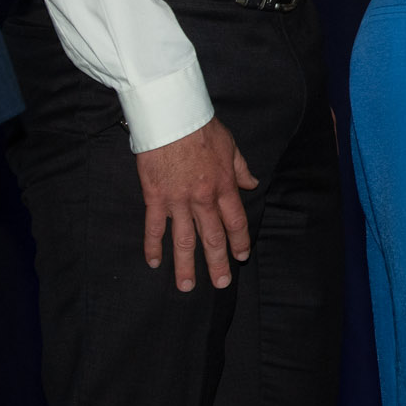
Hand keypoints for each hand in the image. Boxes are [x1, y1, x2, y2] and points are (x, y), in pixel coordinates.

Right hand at [135, 117, 257, 291]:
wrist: (172, 118)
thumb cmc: (202, 129)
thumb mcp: (231, 146)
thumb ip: (241, 169)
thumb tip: (252, 184)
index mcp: (224, 186)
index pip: (235, 222)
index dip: (239, 241)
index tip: (242, 257)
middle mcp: (203, 199)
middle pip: (212, 237)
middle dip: (217, 263)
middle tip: (221, 284)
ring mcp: (177, 201)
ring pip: (183, 240)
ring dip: (185, 265)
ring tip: (187, 287)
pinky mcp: (155, 198)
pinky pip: (154, 227)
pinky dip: (154, 246)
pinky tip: (155, 263)